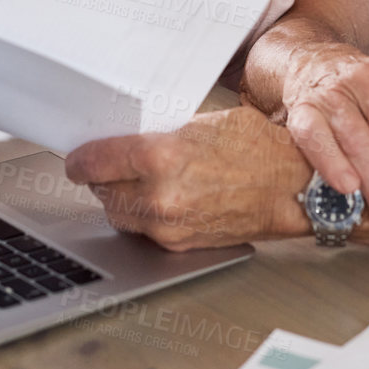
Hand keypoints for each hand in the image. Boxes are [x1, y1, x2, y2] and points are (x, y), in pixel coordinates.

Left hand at [65, 106, 312, 250]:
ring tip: (134, 182)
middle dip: (100, 178)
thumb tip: (131, 141)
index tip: (76, 159)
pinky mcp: (180, 245)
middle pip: (101, 191)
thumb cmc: (259, 150)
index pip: (96, 162)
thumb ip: (160, 135)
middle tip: (106, 167)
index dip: (80, 159)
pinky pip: (144, 231)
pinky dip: (142, 216)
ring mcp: (169, 226)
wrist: (292, 188)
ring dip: (119, 198)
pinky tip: (157, 200)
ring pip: (119, 215)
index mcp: (161, 156)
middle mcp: (160, 195)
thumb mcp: (203, 123)